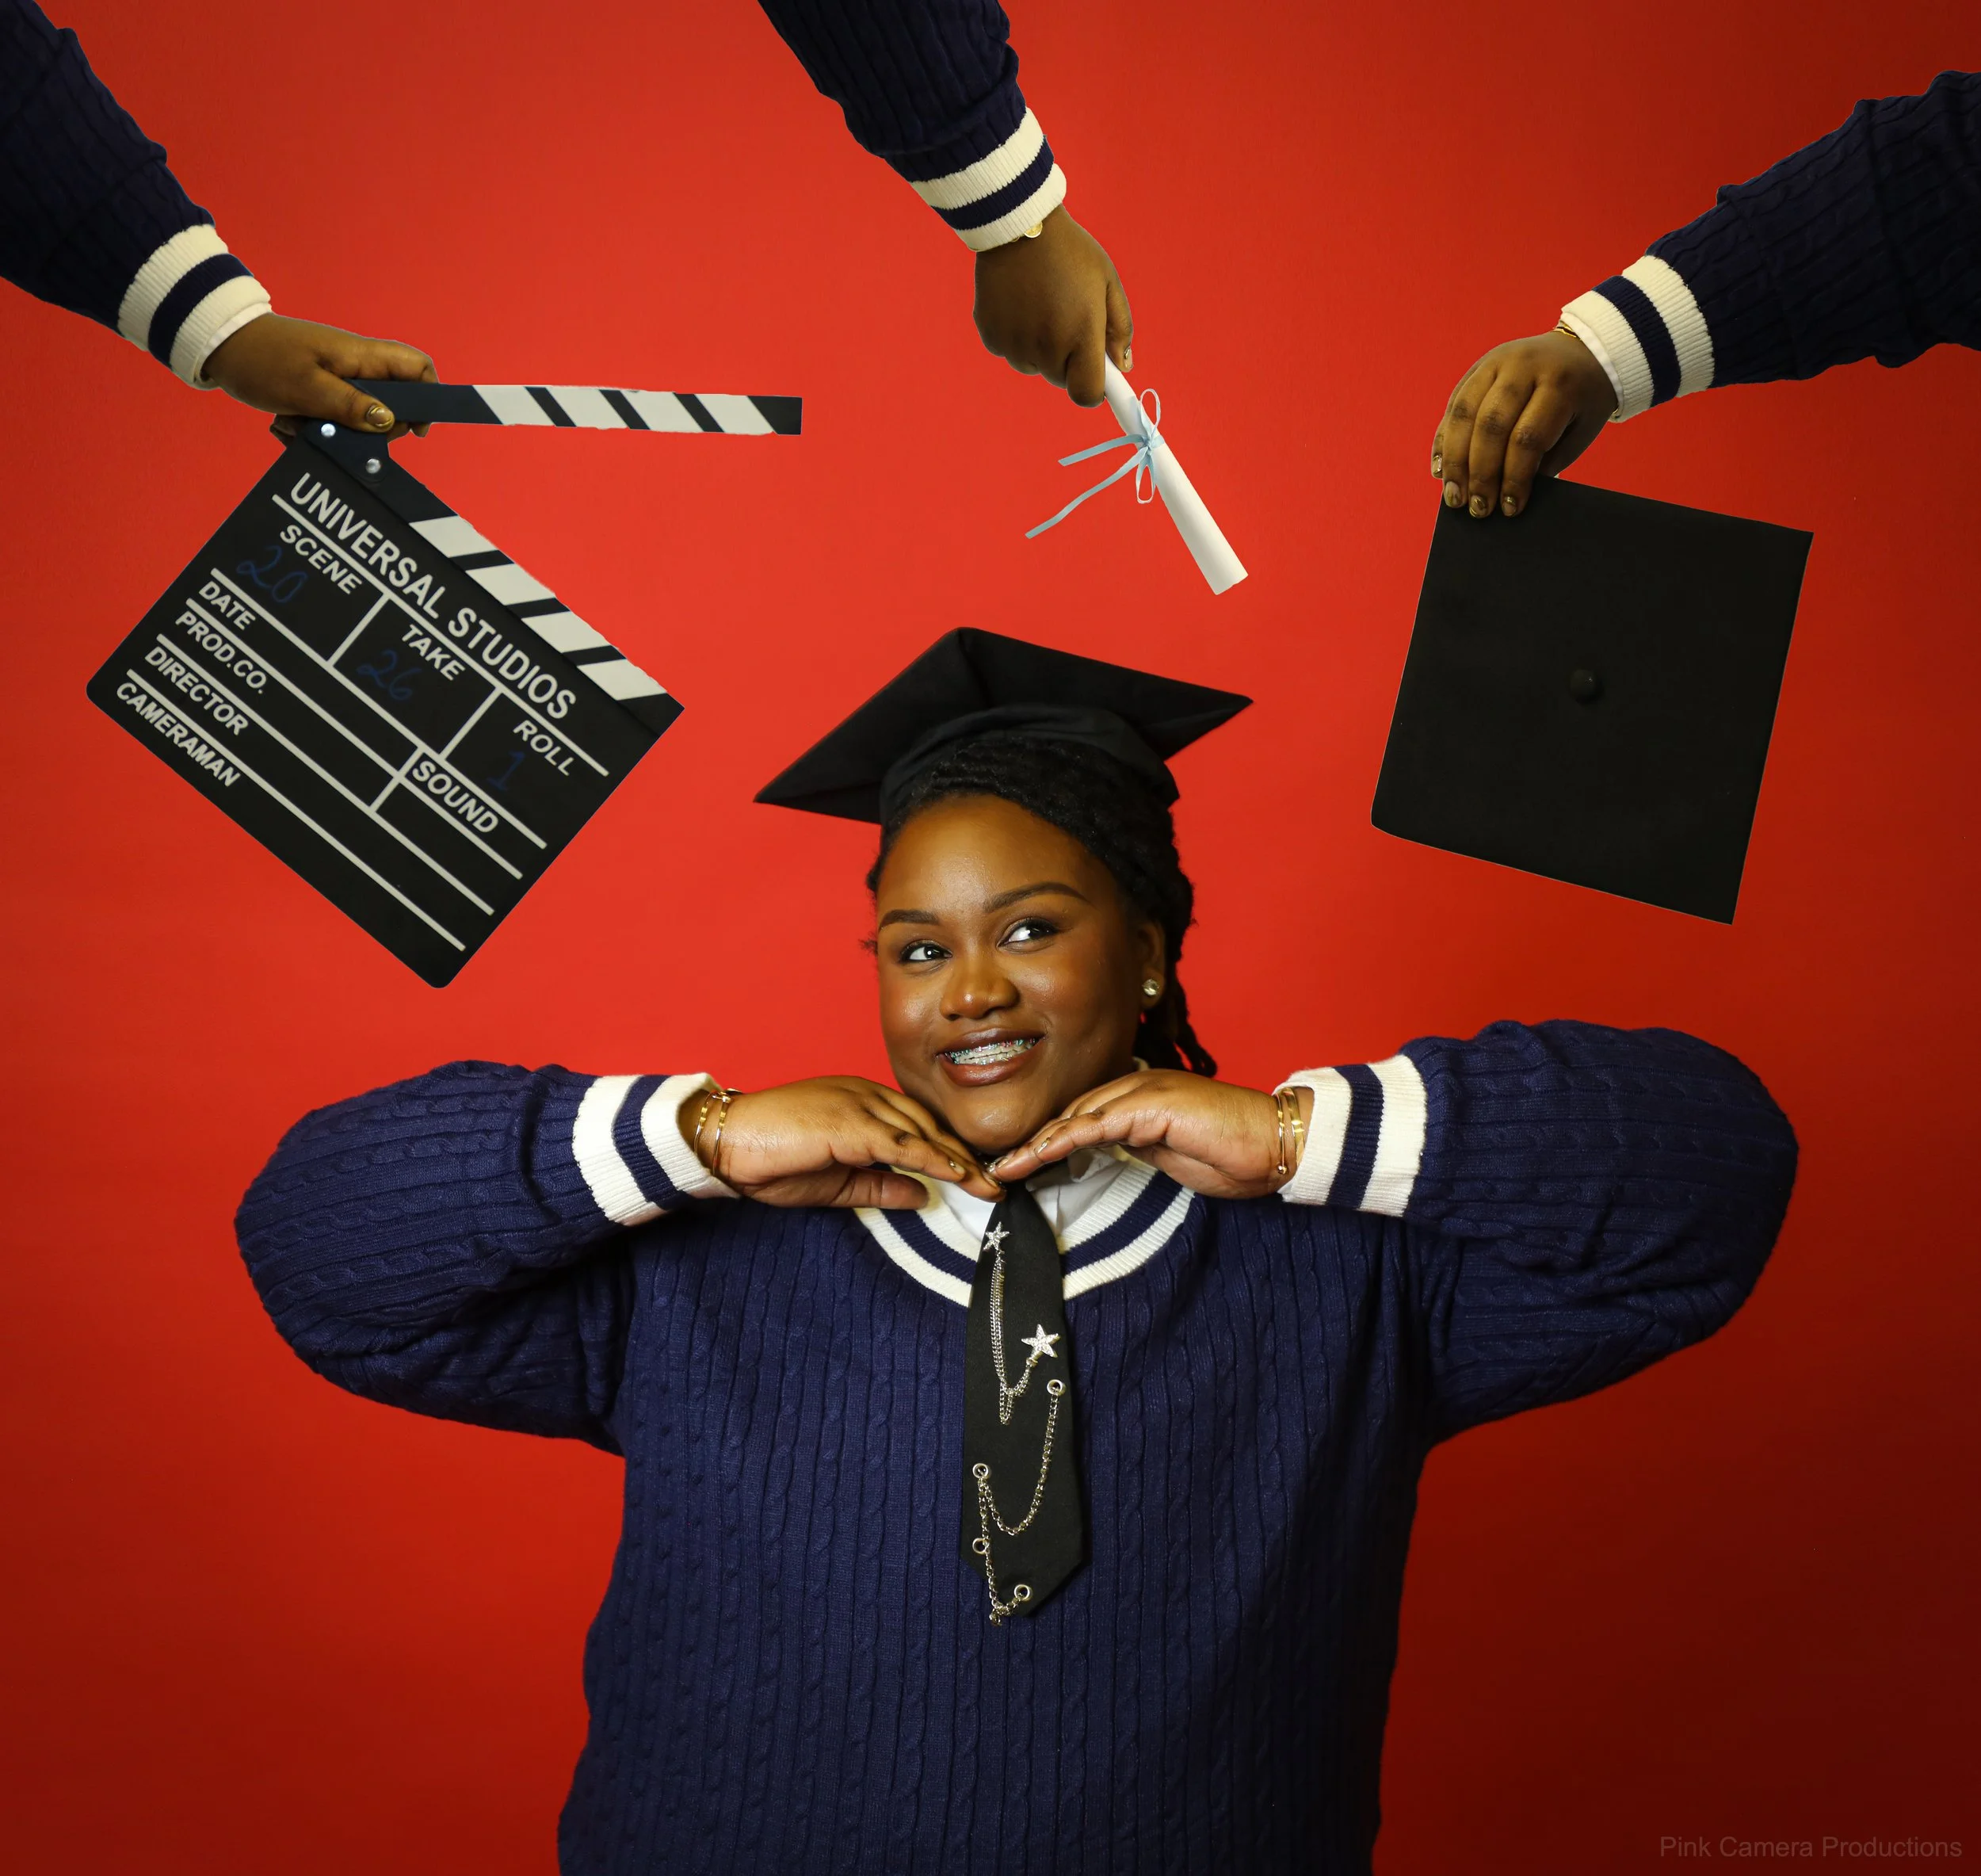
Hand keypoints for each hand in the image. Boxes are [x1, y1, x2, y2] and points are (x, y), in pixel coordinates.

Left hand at [203, 314, 436, 438]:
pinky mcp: (319, 390)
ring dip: (338, 433)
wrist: (218, 344)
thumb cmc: (262, 359)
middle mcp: (356, 366)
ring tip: (304, 429)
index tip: (414, 430)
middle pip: (394, 401)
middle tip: (347, 436)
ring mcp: (337, 378)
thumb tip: (390, 421)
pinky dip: (314, 430)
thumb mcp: (306, 388)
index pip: (418, 367)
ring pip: (360, 415)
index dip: (428, 397)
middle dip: (374, 428)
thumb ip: (350, 405)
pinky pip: (332, 418)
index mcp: (361, 356)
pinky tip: (290, 427)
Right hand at [680, 1077, 1001, 1208]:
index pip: (917, 1124)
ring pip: (922, 1132)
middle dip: (966, 1155)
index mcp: (861, 1101)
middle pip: (929, 1125)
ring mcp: (858, 1104)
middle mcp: (865, 1094)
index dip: (950, 1150)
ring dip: (960, 1160)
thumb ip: (880, 1183)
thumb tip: (923, 1194)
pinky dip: (934, 1159)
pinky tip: (958, 1175)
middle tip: (998, 1183)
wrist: (724, 1143)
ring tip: (989, 1185)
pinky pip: (901, 1143)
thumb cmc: (770, 1158)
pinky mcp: (850, 1122)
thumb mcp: (836, 1181)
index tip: (978, 1176)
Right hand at [973, 207, 1131, 406]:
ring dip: (1040, 350)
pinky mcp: (991, 336)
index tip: (1096, 374)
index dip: (1094, 389)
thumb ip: (1120, 327)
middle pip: (1061, 379)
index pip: (1087, 395)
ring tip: (1041, 307)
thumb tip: (1123, 366)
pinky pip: (1010, 351)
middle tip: (1067, 319)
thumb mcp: (1107, 282)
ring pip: (1034, 367)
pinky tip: (1020, 304)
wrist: (1018, 224)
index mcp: (1081, 335)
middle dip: (1068, 359)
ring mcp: (1015, 344)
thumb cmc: (1071, 252)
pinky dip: (1017, 337)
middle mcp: (1046, 347)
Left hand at [987, 1070, 1312, 1199]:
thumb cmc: (1234, 1153)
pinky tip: (1036, 1154)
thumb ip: (1138, 1146)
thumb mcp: (1172, 1154)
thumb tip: (1105, 1152)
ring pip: (1077, 1116)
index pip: (1084, 1115)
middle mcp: (1138, 1085)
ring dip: (1037, 1143)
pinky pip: (1097, 1125)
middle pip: (1072, 1112)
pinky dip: (1062, 1140)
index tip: (1021, 1163)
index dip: (1050, 1139)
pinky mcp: (1152, 1106)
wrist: (1277, 1144)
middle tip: (999, 1168)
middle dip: (1034, 1140)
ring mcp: (1144, 1091)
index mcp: (1143, 1095)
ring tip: (1004, 1167)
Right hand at [1433, 329, 1616, 518]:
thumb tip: (1506, 497)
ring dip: (1454, 461)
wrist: (1583, 349)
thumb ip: (1546, 461)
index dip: (1514, 477)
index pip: (1527, 437)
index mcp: (1558, 383)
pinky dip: (1443, 440)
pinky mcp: (1477, 367)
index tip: (1509, 508)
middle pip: (1490, 425)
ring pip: (1463, 414)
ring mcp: (1495, 362)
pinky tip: (1441, 469)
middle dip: (1480, 473)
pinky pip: (1454, 405)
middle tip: (1477, 509)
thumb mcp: (1579, 431)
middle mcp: (1523, 366)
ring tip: (1454, 496)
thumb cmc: (1583, 400)